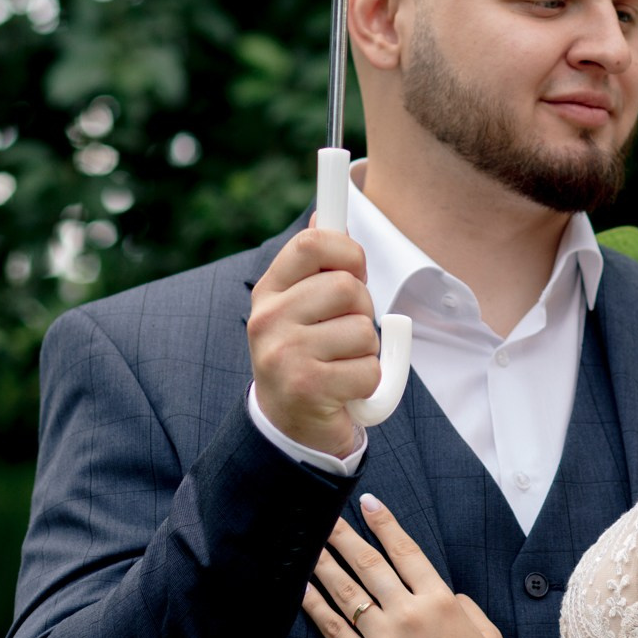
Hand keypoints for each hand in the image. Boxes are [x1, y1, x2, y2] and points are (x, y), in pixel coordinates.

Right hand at [248, 219, 381, 456]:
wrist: (290, 426)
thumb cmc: (308, 357)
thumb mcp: (304, 307)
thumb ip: (316, 266)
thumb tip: (324, 211)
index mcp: (269, 292)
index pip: (311, 243)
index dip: (347, 251)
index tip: (355, 268)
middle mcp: (269, 319)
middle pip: (348, 288)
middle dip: (364, 311)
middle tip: (346, 334)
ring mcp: (284, 354)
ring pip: (364, 331)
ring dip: (366, 352)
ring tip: (341, 364)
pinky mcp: (307, 387)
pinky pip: (369, 370)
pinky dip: (369, 384)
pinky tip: (344, 391)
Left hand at [302, 497, 510, 637]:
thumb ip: (469, 609)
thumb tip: (450, 594)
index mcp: (442, 602)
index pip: (407, 552)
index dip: (385, 525)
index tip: (367, 502)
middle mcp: (410, 613)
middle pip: (370, 564)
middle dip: (344, 535)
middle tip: (323, 512)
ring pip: (347, 592)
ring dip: (324, 563)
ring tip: (306, 542)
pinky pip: (333, 631)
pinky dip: (314, 607)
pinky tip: (300, 589)